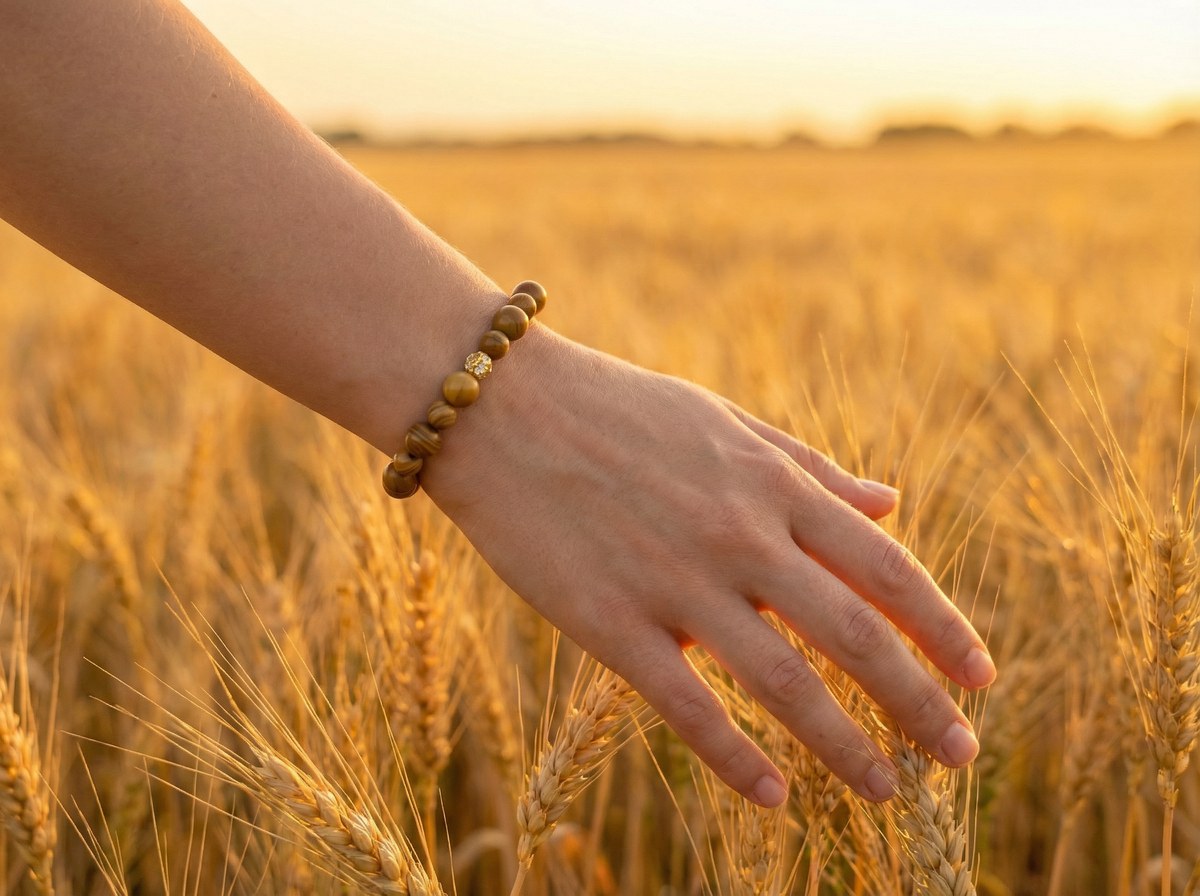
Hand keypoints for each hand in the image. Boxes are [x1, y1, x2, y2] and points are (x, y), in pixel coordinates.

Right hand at [423, 327, 994, 806]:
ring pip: (784, 681)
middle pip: (854, 634)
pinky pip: (686, 705)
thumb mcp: (725, 421)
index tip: (982, 677)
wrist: (499, 406)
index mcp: (772, 484)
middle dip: (919, 701)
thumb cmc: (617, 409)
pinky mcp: (609, 621)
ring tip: (885, 790)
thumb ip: (810, 468)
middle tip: (961, 756)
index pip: (886, 569)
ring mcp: (675, 581)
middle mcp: (740, 535)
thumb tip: (894, 504)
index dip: (943, 628)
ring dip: (844, 745)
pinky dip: (736, 757)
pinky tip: (773, 798)